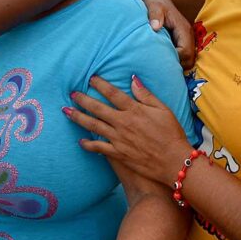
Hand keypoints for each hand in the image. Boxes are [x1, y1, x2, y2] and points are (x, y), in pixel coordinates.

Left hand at [67, 75, 188, 184]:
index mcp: (135, 110)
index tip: (90, 78)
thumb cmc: (171, 134)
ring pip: (94, 126)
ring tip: (66, 111)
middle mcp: (123, 123)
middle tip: (72, 94)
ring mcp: (119, 139)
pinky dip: (88, 145)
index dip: (100, 85)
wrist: (174, 161)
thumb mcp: (163, 109)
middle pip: (98, 108)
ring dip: (79, 118)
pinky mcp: (118, 154)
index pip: (113, 94)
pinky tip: (80, 141)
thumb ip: (146, 95)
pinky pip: (99, 148)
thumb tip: (133, 79)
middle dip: (83, 100)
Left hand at [141, 0, 194, 69]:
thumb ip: (155, 16)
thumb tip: (155, 27)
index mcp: (183, 29)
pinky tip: (164, 62)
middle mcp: (188, 35)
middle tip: (161, 68)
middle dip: (178, 66)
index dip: (175, 59)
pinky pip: (183, 57)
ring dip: (178, 65)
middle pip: (190, 59)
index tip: (160, 62)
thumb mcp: (153, 6)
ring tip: (162, 67)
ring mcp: (186, 39)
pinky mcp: (181, 42)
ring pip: (188, 60)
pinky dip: (176, 62)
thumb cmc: (154, 3)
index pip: (186, 52)